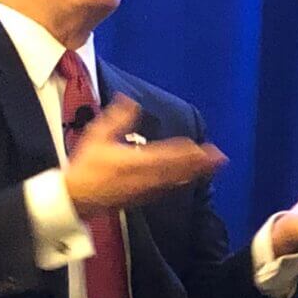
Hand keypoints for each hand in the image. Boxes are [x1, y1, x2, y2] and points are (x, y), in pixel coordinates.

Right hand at [62, 97, 228, 213]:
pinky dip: (182, 182)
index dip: (185, 152)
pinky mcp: (143, 197)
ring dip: (196, 173)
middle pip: (178, 170)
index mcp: (135, 161)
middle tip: (221, 158)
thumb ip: (116, 118)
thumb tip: (129, 100)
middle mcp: (145, 177)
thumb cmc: (86, 167)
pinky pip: (167, 189)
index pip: (166, 155)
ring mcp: (146, 189)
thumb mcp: (97, 136)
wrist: (76, 198)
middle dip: (200, 164)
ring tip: (214, 167)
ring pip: (176, 180)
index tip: (201, 148)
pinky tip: (191, 178)